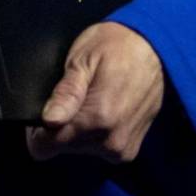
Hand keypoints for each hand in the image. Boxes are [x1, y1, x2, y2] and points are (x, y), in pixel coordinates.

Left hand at [25, 21, 165, 164]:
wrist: (157, 46)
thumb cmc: (118, 45)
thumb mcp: (83, 58)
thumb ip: (65, 92)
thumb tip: (48, 121)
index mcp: (97, 119)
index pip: (45, 147)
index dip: (38, 130)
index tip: (46, 110)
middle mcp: (110, 142)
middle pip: (63, 148)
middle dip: (62, 126)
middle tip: (78, 94)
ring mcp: (122, 149)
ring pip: (80, 149)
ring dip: (80, 130)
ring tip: (94, 98)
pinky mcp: (130, 151)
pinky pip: (99, 149)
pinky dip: (96, 134)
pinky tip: (107, 109)